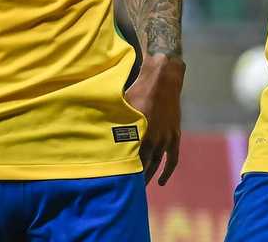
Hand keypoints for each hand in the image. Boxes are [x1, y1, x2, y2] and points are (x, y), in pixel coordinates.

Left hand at [123, 54, 184, 185]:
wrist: (163, 79)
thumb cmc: (138, 89)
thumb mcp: (122, 104)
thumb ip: (111, 120)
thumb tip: (93, 129)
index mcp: (139, 132)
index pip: (129, 158)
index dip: (121, 169)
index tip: (112, 178)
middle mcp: (154, 138)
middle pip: (143, 165)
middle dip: (133, 177)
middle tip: (123, 188)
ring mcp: (166, 138)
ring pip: (156, 164)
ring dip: (148, 176)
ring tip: (139, 188)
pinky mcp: (174, 136)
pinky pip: (172, 159)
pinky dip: (167, 171)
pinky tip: (161, 182)